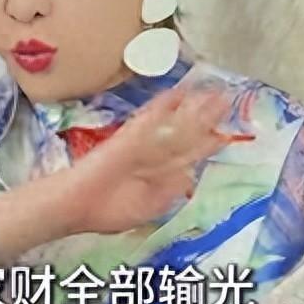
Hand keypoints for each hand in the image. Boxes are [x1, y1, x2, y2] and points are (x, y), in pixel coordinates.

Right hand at [66, 86, 239, 234]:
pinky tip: (177, 94)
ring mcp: (143, 144)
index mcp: (161, 173)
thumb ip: (169, 190)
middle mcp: (155, 155)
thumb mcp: (149, 206)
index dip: (208, 141)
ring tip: (213, 93)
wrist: (78, 204)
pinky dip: (162, 107)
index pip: (189, 153)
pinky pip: (149, 121)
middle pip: (186, 133)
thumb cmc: (108, 211)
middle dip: (206, 119)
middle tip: (224, 100)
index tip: (226, 131)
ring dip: (193, 109)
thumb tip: (189, 175)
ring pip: (174, 124)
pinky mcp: (129, 137)